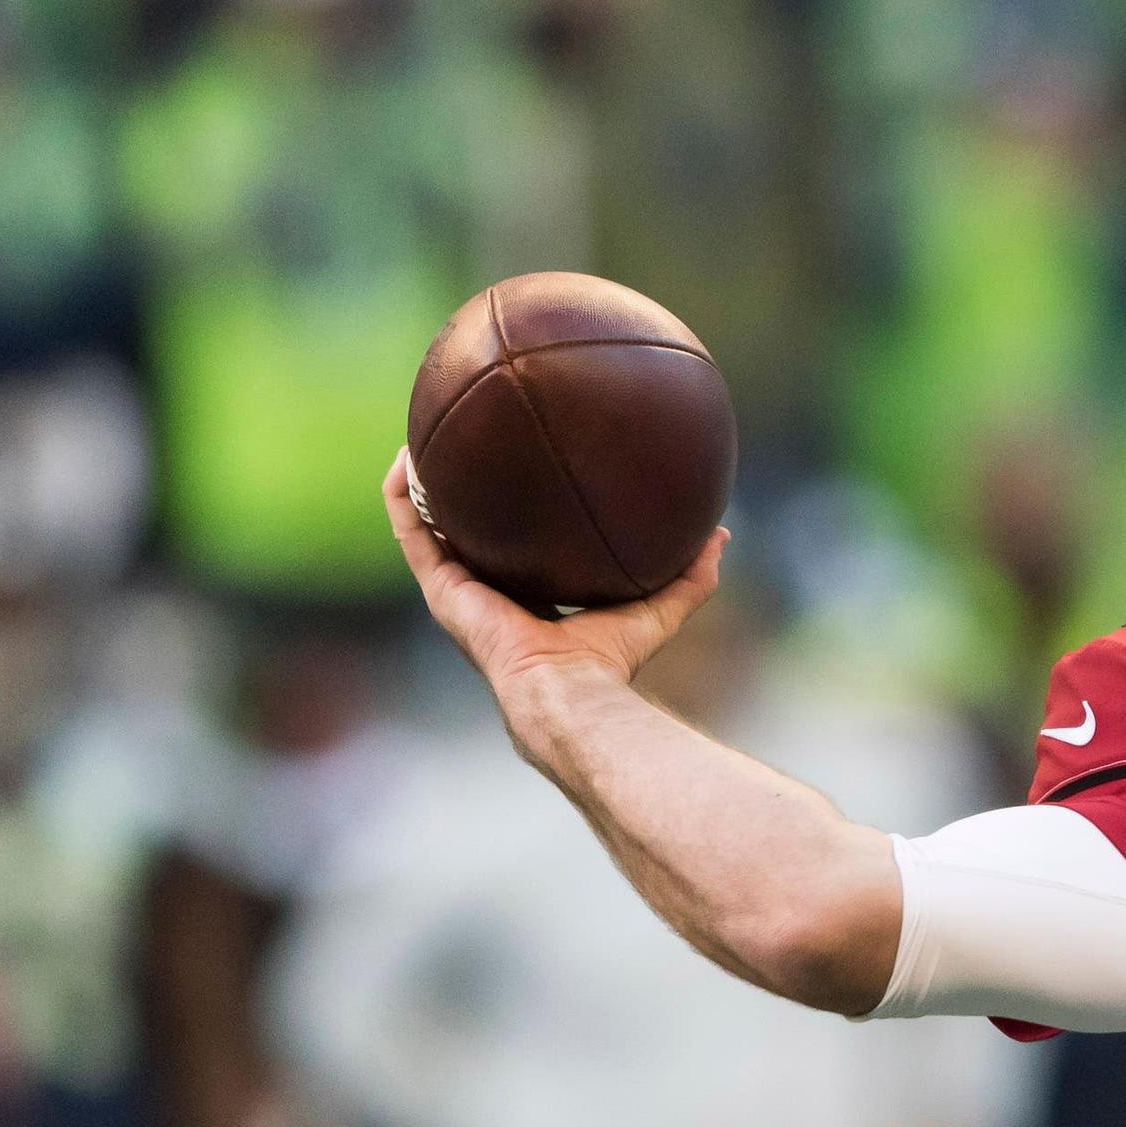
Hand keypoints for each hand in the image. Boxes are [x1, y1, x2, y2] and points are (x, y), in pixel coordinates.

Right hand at [383, 453, 723, 711]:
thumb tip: (721, 534)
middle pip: (470, 533)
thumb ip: (692, 575)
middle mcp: (489, 592)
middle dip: (466, 493)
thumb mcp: (660, 608)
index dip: (519, 516)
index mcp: (532, 597)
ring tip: (422, 438)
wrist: (566, 688)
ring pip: (428, 527)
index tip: (526, 476)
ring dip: (422, 484)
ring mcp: (458, 590)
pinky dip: (404, 495)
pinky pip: (411, 532)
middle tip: (471, 446)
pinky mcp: (439, 588)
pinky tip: (406, 457)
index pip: (521, 550)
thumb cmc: (610, 661)